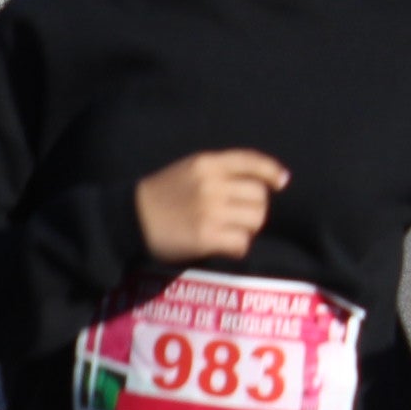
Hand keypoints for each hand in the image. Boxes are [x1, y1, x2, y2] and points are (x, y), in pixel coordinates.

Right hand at [134, 149, 285, 263]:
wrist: (129, 219)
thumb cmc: (159, 195)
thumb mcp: (187, 170)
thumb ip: (218, 171)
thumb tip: (260, 182)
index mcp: (207, 164)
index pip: (251, 162)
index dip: (271, 172)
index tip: (281, 182)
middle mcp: (212, 184)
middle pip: (259, 196)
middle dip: (255, 209)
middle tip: (240, 218)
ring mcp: (210, 211)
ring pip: (254, 220)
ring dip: (248, 229)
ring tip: (231, 232)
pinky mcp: (206, 236)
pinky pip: (241, 243)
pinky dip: (238, 247)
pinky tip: (225, 247)